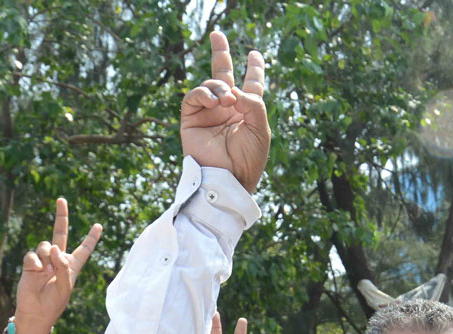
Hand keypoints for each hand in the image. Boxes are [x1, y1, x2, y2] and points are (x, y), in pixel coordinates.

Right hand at [13, 197, 102, 333]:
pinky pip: (32, 255)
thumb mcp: (65, 287)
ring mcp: (43, 261)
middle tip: (61, 199)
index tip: (99, 226)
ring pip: (45, 245)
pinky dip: (35, 262)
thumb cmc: (54, 303)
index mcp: (72, 266)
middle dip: (61, 216)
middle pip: (61, 233)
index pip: (84, 249)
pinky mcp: (30, 264)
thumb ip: (63, 267)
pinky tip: (37, 271)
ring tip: (46, 270)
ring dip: (47, 255)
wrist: (36, 312)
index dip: (91, 238)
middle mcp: (58, 260)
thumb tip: (56, 248)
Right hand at [181, 31, 269, 192]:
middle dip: (221, 54)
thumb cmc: (248, 159)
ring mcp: (209, 113)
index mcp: (247, 112)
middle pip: (224, 75)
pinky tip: (214, 101)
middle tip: (217, 35)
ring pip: (211, 85)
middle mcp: (227, 109)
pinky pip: (194, 96)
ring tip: (226, 100)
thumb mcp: (260, 130)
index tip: (255, 55)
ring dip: (219, 86)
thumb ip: (254, 104)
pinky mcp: (192, 119)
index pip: (251, 85)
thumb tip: (236, 89)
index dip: (254, 69)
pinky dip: (204, 93)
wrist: (228, 179)